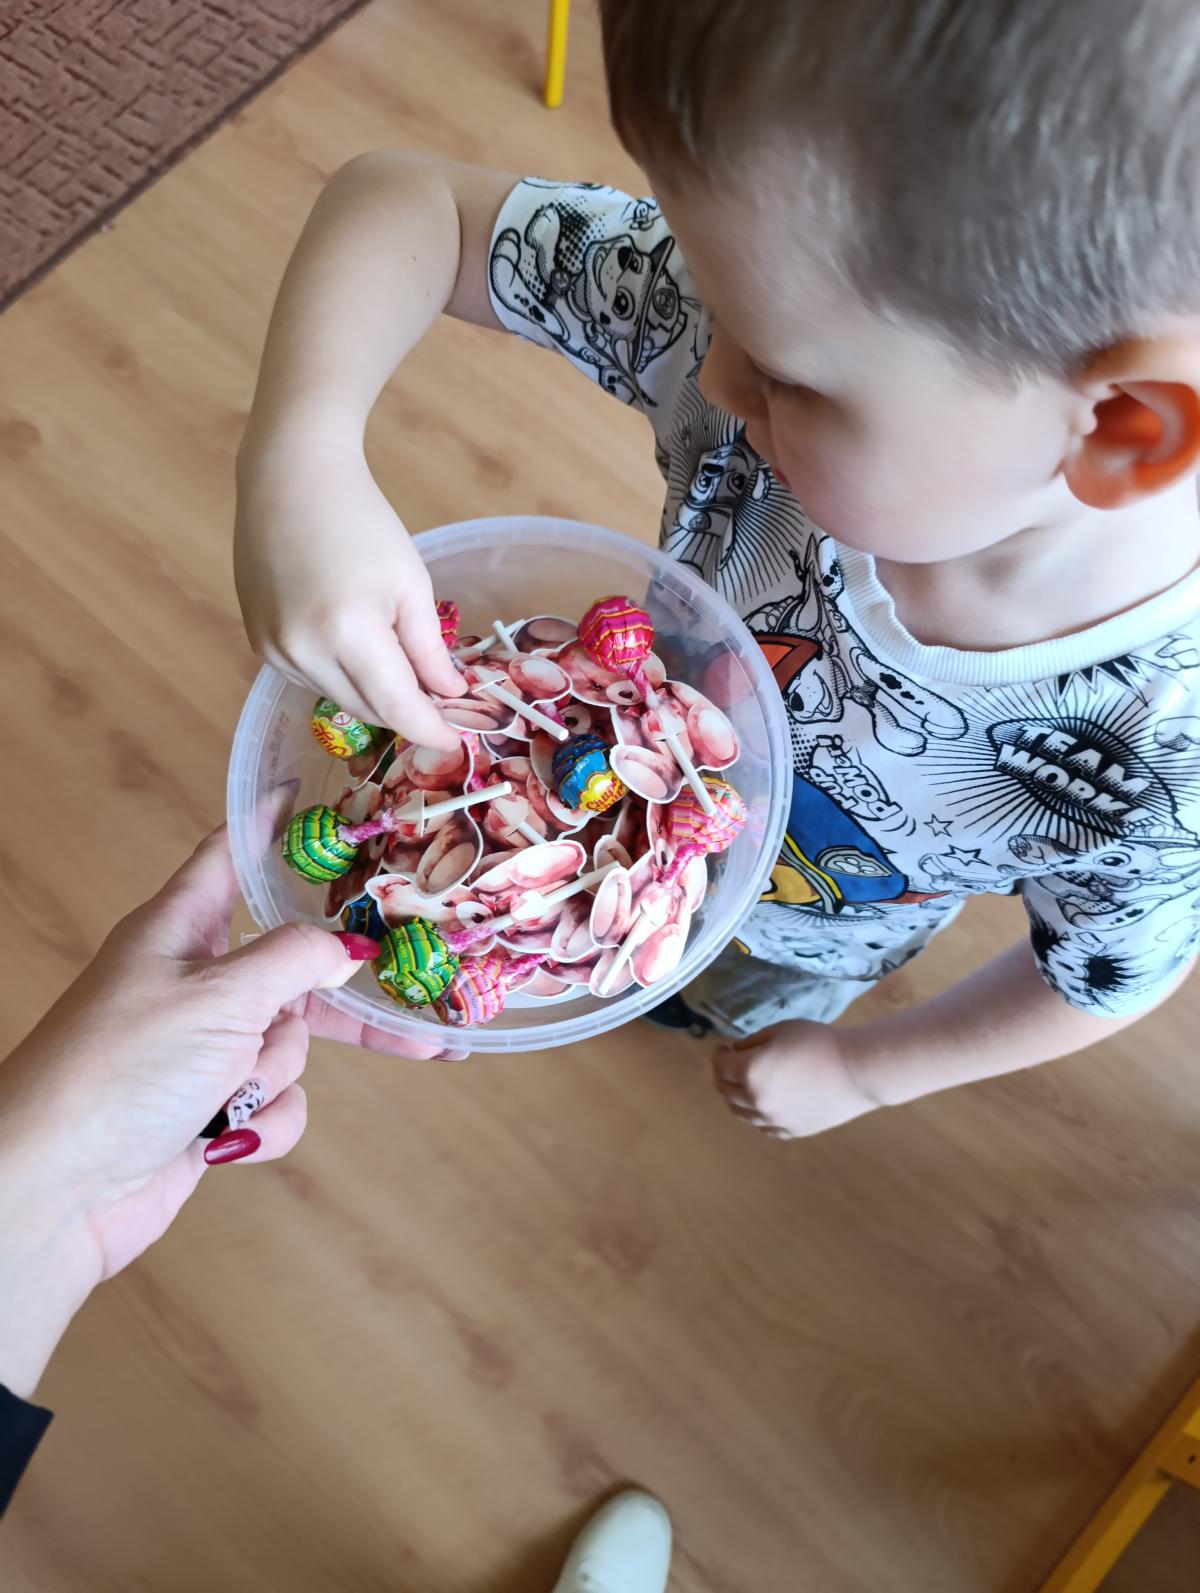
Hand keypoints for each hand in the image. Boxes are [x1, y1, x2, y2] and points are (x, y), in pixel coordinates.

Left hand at [0, 820, 465, 1396]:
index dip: (272, 824)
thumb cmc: (119, 1070)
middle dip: (335, 993)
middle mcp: (193, 980)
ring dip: (274, 1073)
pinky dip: (263, 1124)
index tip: (313, 796)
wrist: (58, 1190)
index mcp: (179, 928)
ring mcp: (203, 1047)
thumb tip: (349, 946)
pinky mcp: (211, 1107)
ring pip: (291, 1041)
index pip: (232, 855)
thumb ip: (296, 959)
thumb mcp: (220, 995)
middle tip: (413, 990)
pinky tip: (229, 1139)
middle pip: (291, 964)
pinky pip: (276, 1101)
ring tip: (231, 1092)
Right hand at [235, 432, 464, 749]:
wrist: (290, 477)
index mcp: (349, 632)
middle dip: (405, 712)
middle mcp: (302, 650)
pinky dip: (339, 675)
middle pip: (367, 709)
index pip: (397, 707)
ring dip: (371, 693)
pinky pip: (309, 679)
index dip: (430, 730)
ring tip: (395, 661)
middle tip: (438, 704)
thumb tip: (449, 697)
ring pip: (338, 697)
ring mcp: (273, 650)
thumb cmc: (361, 521)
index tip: (456, 743)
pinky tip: (352, 644)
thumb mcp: (410, 584)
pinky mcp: (258, 643)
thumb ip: (429, 650)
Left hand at [710, 1021, 878, 1138]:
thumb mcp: (781, 1030)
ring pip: (741, 1114)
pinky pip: (764, 1126)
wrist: (857, 1071)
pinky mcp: (792, 1131)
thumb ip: (753, 1042)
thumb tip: (737, 1052)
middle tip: (730, 1065)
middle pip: (726, 1091)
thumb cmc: (820, 1043)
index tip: (723, 1047)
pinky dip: (757, 1115)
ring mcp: (774, 1120)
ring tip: (745, 1085)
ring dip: (736, 1097)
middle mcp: (756, 1101)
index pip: (720, 1066)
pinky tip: (765, 1103)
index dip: (719, 1054)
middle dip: (723, 1076)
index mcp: (750, 1072)